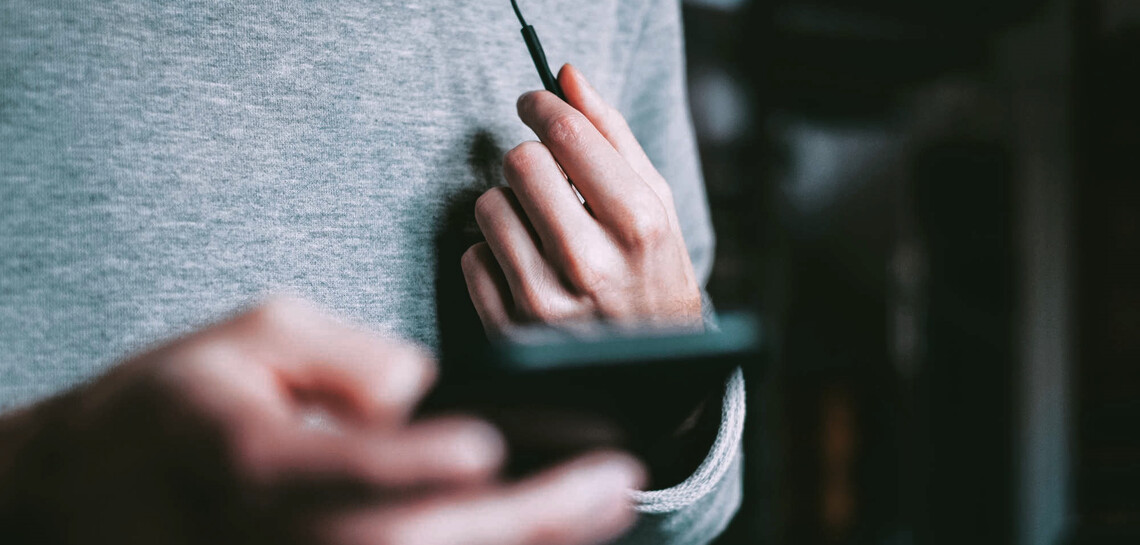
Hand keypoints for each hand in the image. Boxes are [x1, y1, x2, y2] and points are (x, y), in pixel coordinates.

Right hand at [0, 297, 644, 544]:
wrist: (104, 487)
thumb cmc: (185, 400)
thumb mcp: (250, 336)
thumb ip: (342, 356)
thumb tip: (433, 390)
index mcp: (236, 458)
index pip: (328, 473)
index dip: (406, 463)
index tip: (486, 441)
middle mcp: (267, 538)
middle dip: (519, 519)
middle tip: (611, 479)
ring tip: (607, 503)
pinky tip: (551, 532)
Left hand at [462, 64, 702, 335]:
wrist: (652, 372)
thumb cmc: (653, 276)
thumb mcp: (655, 205)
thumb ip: (612, 135)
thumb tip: (567, 75)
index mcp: (637, 224)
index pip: (567, 133)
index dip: (542, 105)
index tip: (535, 102)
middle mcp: (590, 264)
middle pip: (521, 162)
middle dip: (530, 159)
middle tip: (545, 175)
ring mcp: (546, 302)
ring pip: (487, 205)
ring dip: (509, 207)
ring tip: (541, 230)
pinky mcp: (509, 331)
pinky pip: (471, 257)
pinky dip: (493, 255)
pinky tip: (526, 267)